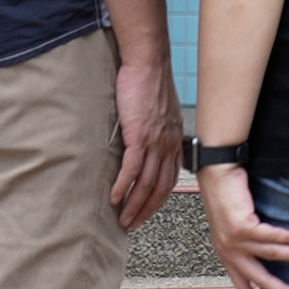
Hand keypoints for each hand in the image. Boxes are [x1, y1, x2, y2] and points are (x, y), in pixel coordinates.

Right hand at [109, 53, 184, 230]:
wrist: (148, 64)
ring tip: (123, 218)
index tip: (148, 211)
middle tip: (133, 223)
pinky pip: (132, 167)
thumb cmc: (151, 83)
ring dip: (133, 203)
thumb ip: (157, 131)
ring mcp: (154, 141)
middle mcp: (168, 144)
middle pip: (160, 186)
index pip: (170, 178)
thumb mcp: (160, 112)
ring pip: (146, 181)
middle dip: (146, 209)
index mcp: (173, 140)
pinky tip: (114, 197)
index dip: (159, 198)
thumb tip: (147, 142)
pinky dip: (123, 185)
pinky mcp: (139, 135)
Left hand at [200, 166, 288, 288]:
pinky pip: (270, 235)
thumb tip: (273, 250)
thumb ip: (249, 240)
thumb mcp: (236, 224)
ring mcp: (233, 239)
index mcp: (225, 253)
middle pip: (256, 277)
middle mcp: (227, 250)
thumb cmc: (228, 194)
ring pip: (269, 254)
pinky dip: (287, 237)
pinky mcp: (240, 226)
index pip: (240, 284)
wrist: (217, 173)